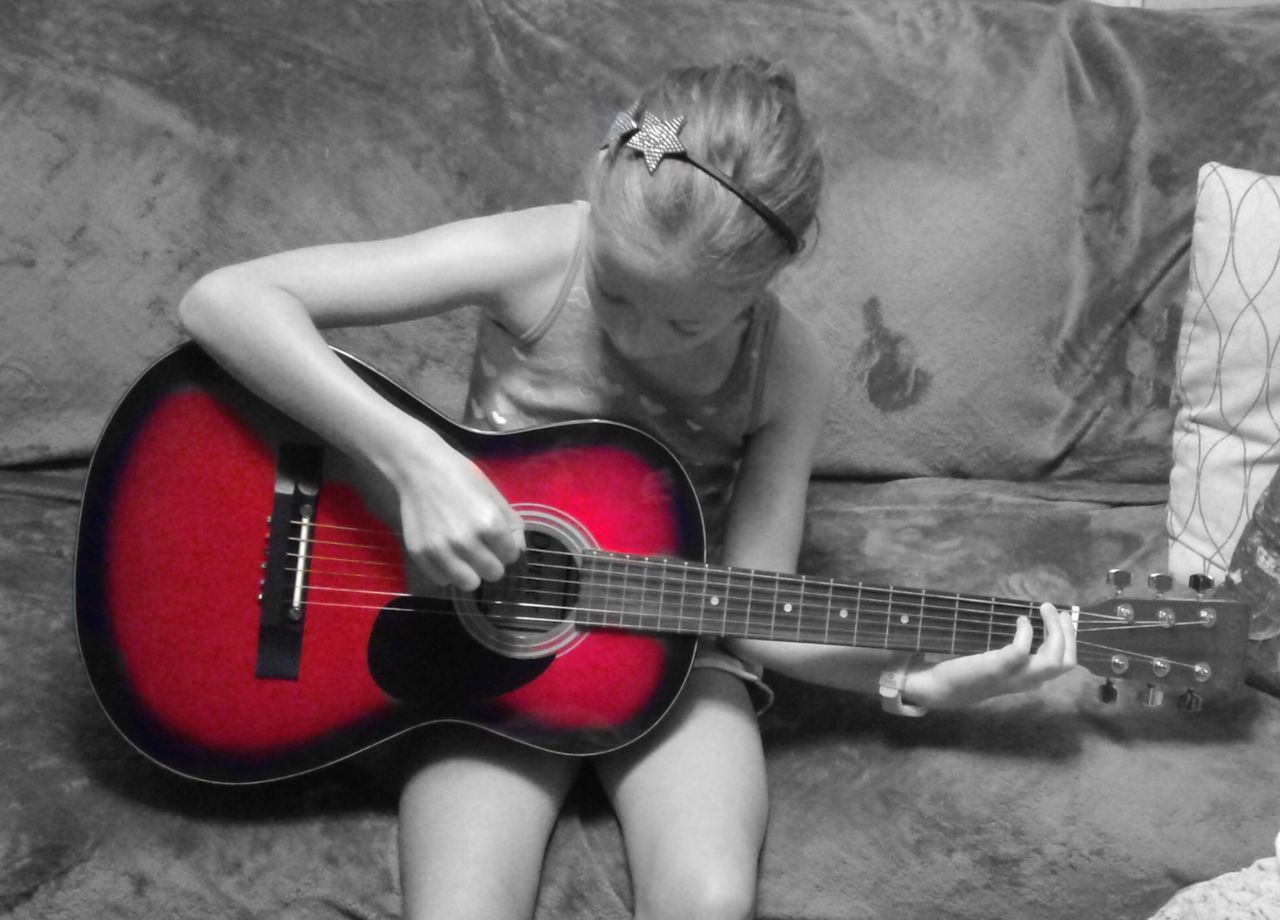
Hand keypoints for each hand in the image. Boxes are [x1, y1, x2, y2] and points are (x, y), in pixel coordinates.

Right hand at [385, 428, 524, 590]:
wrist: (420, 468)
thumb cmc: (461, 477)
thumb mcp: (493, 495)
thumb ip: (511, 524)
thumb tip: (519, 551)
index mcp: (490, 523)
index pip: (511, 556)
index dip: (506, 547)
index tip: (496, 539)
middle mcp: (466, 541)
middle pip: (493, 573)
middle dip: (491, 562)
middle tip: (481, 547)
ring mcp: (441, 550)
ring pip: (469, 584)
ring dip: (471, 572)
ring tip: (464, 556)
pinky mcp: (420, 554)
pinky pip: (442, 580)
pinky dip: (446, 571)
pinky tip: (445, 553)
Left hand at [903, 602, 1076, 707]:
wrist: (942, 688)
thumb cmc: (970, 673)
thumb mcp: (1001, 666)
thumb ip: (1017, 657)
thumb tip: (1029, 630)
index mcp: (1030, 680)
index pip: (1065, 665)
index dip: (1070, 640)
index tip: (1064, 619)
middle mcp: (1027, 681)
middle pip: (1066, 662)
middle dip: (1068, 633)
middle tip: (1058, 610)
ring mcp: (1013, 676)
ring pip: (1053, 659)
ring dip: (1055, 631)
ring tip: (1045, 608)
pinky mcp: (997, 668)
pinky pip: (1023, 650)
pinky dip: (1026, 632)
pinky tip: (1021, 620)